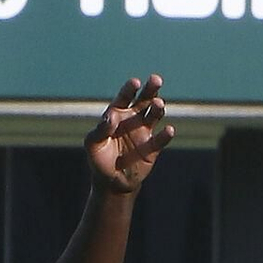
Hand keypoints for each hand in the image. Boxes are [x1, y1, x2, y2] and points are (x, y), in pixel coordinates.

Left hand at [86, 75, 174, 194]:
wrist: (111, 182)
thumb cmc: (99, 159)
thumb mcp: (93, 145)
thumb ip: (100, 130)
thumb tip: (111, 116)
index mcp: (117, 114)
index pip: (124, 98)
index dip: (129, 89)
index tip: (135, 82)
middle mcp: (133, 118)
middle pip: (144, 99)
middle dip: (150, 89)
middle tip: (156, 79)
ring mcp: (144, 131)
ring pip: (155, 114)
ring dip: (158, 108)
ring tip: (157, 104)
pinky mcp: (153, 147)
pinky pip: (161, 139)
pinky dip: (166, 135)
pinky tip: (169, 130)